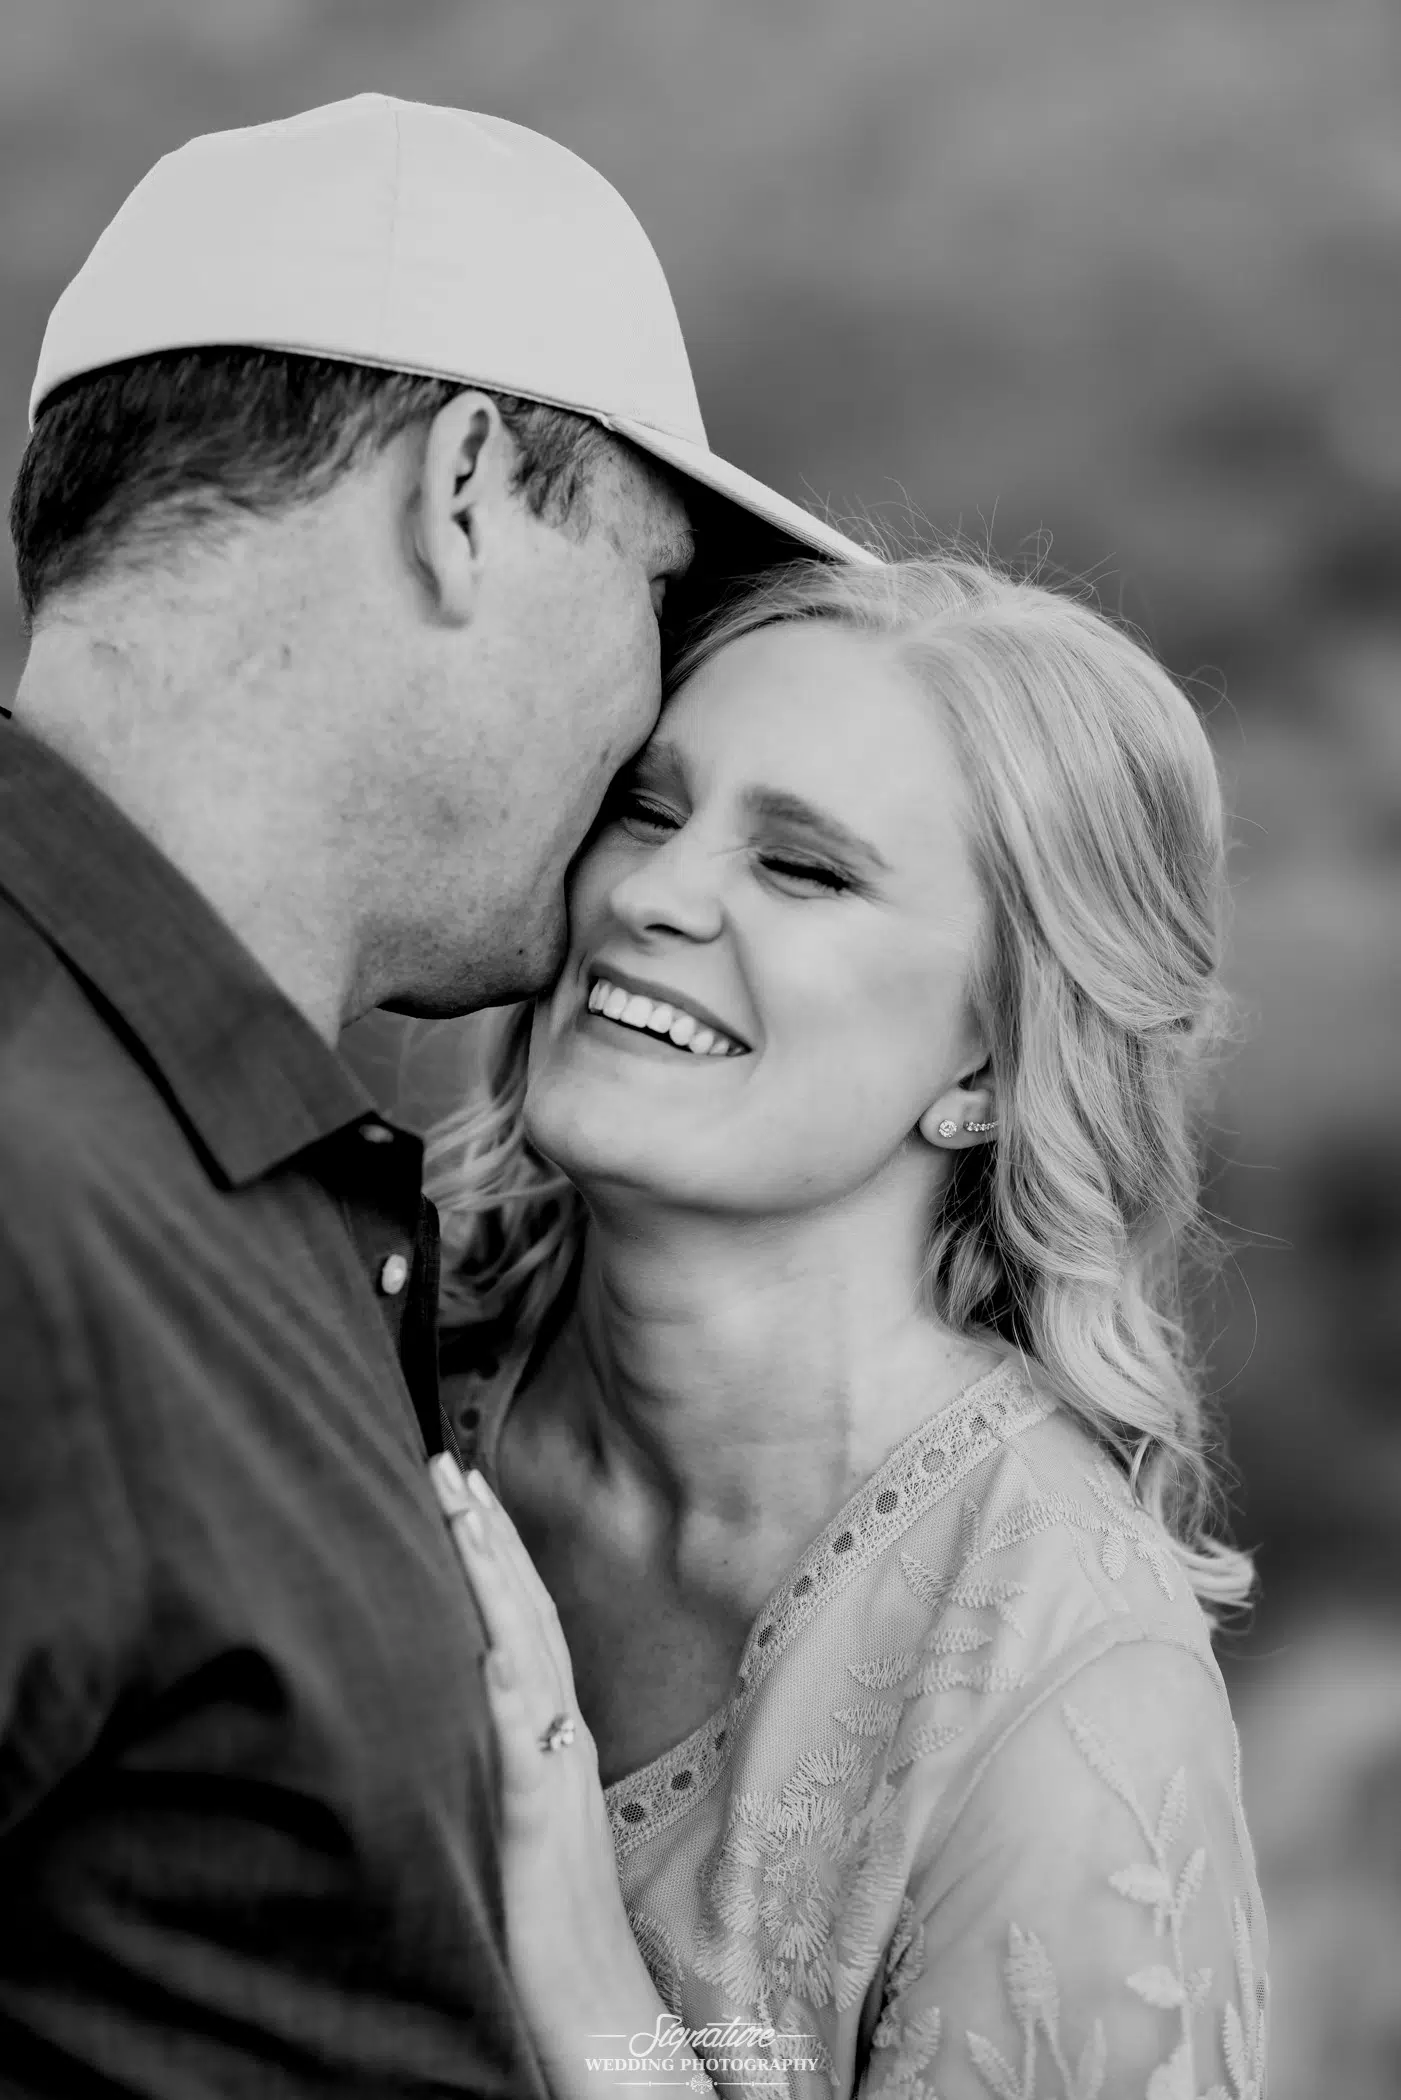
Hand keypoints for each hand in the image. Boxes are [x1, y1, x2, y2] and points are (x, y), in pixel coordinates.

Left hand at [429, 1451, 664, 2083]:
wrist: (605, 2013)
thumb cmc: (555, 1925)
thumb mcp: (527, 1818)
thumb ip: (511, 1753)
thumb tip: (480, 1688)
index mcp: (556, 1734)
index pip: (523, 1620)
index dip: (494, 1551)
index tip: (460, 1485)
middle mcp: (562, 1739)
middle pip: (526, 1615)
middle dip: (486, 1534)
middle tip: (446, 1461)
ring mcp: (555, 1780)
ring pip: (526, 1657)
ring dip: (493, 1580)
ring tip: (460, 1512)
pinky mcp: (540, 1834)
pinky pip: (526, 1756)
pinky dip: (511, 1700)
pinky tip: (490, 1654)